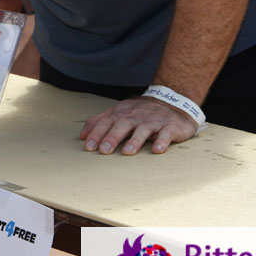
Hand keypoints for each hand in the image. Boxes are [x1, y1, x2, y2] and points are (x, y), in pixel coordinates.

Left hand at [80, 96, 198, 154]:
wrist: (173, 102)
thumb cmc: (140, 113)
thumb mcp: (120, 113)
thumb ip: (101, 122)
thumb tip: (82, 136)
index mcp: (122, 113)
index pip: (106, 121)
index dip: (96, 133)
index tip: (88, 146)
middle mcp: (136, 115)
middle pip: (122, 124)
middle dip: (112, 137)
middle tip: (103, 150)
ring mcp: (154, 120)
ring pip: (143, 129)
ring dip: (135, 140)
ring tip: (128, 152)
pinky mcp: (170, 126)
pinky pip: (166, 133)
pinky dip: (162, 141)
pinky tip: (157, 149)